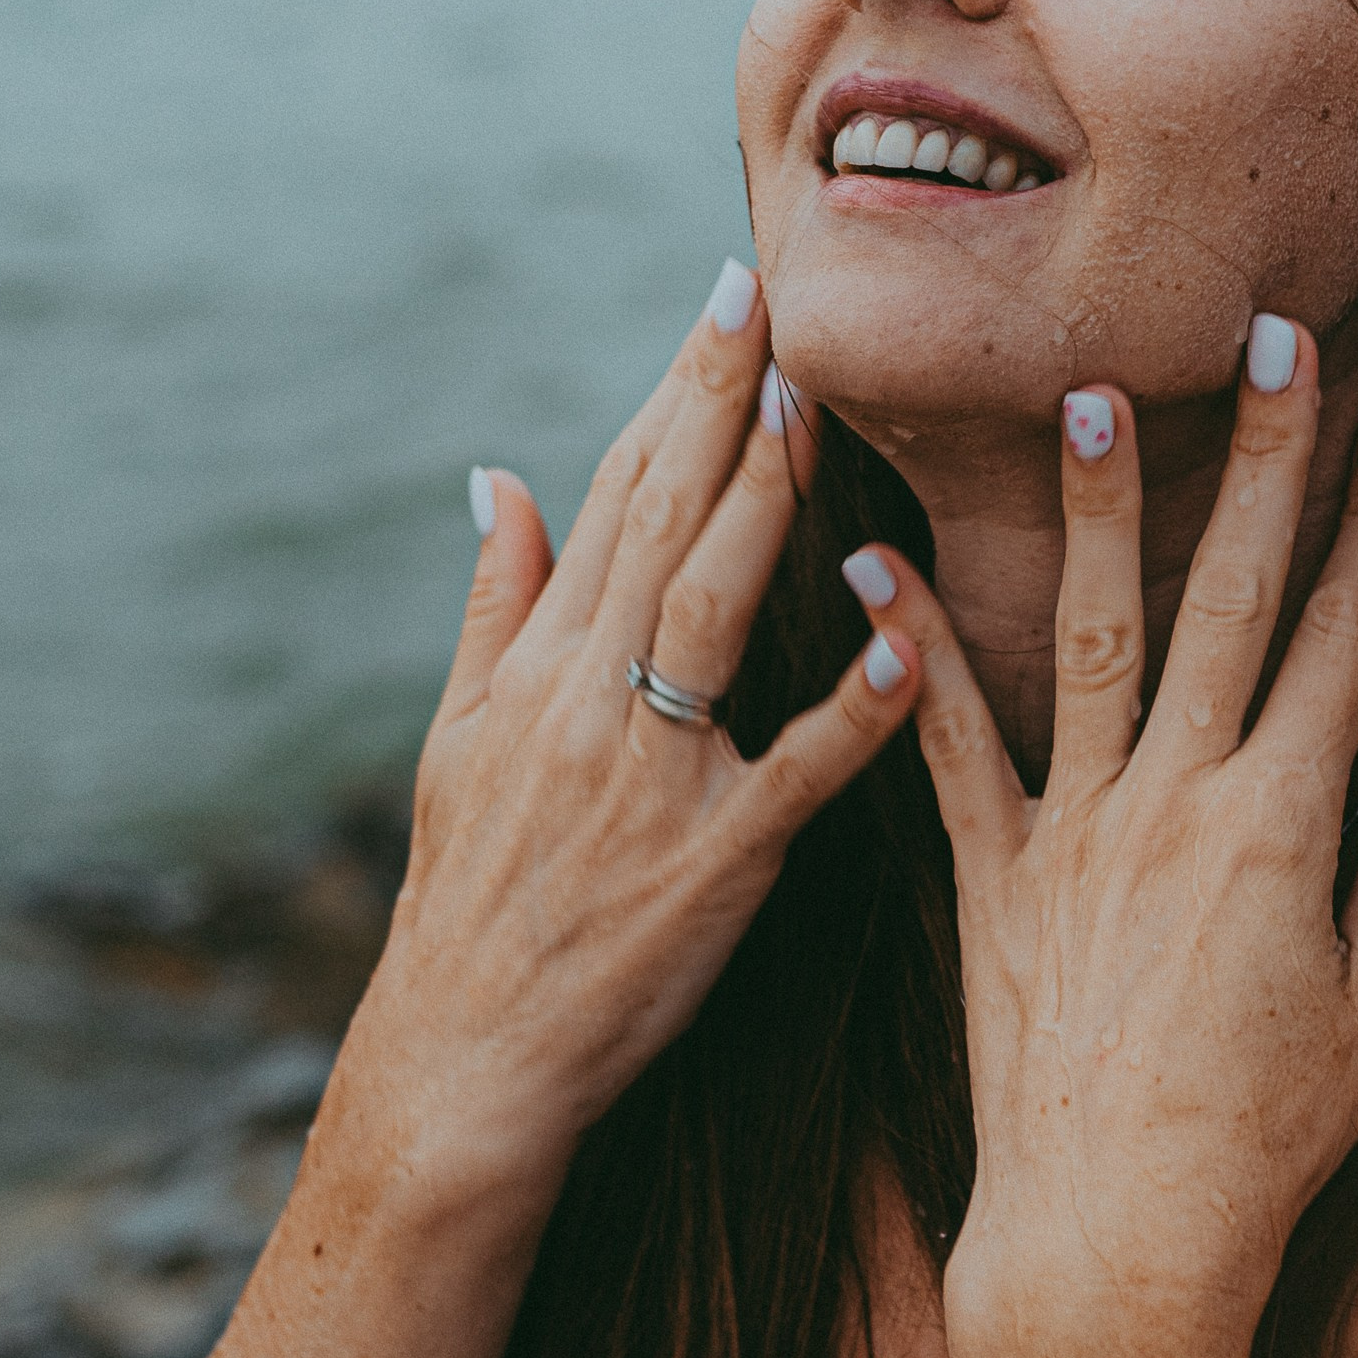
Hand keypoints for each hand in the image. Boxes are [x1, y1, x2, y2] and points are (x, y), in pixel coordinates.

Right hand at [342, 264, 919, 1185]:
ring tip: (817, 408)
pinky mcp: (714, 863)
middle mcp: (590, 703)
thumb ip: (493, 606)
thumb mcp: (457, 743)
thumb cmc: (470, 902)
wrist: (466, 1061)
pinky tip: (901, 636)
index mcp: (541, 667)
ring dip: (766, 505)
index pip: (618, 496)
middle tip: (785, 298)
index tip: (730, 296)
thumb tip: (498, 479)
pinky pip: (793, 773)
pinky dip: (848, 706)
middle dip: (725, 404)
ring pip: (715, 613)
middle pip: (666, 526)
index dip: (678, 391)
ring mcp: (653, 779)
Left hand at [840, 323, 1357, 1357]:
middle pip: (1234, 597)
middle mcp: (1181, 800)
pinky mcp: (988, 878)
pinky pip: (945, 744)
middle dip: (1263, 460)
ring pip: (1094, 634)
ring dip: (1099, 509)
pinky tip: (869, 555)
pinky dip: (907, 649)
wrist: (1115, 1239)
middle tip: (1271, 337)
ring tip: (1088, 391)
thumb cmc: (1263, 1142)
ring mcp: (1076, 831)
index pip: (1348, 636)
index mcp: (1288, 822)